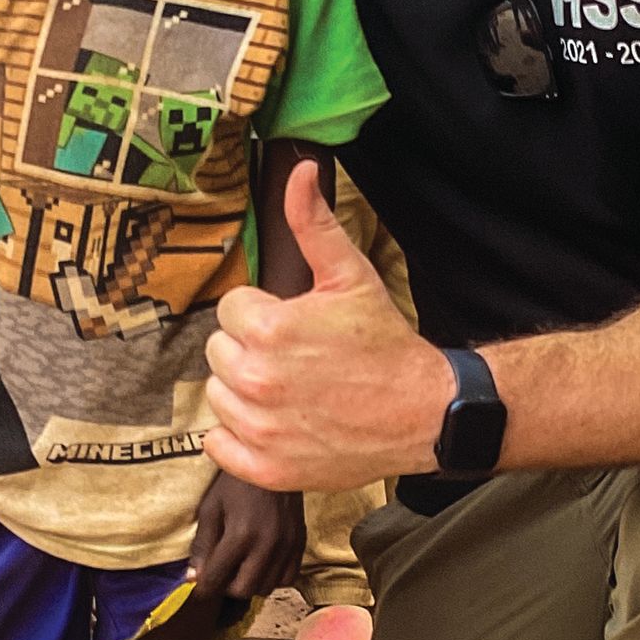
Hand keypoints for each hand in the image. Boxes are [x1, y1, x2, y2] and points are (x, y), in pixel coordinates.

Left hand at [189, 471, 304, 604]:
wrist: (274, 459)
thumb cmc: (237, 481)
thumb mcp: (211, 507)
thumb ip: (202, 544)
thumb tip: (193, 576)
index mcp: (240, 534)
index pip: (217, 577)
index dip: (204, 587)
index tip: (199, 586)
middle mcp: (267, 544)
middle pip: (244, 590)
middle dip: (227, 587)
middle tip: (222, 573)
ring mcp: (287, 545)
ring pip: (267, 587)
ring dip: (251, 583)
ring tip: (242, 566)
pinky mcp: (300, 542)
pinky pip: (288, 578)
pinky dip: (273, 577)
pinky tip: (263, 563)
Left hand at [204, 159, 454, 492]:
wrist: (422, 411)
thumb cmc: (384, 342)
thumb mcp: (350, 275)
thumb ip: (314, 223)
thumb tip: (298, 171)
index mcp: (269, 329)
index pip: (231, 309)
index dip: (262, 312)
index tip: (293, 322)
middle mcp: (257, 381)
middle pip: (219, 352)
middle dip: (250, 348)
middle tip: (295, 355)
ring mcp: (260, 429)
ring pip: (218, 397)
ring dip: (244, 391)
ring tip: (290, 387)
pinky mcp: (268, 468)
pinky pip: (219, 446)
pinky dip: (237, 437)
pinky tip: (274, 421)